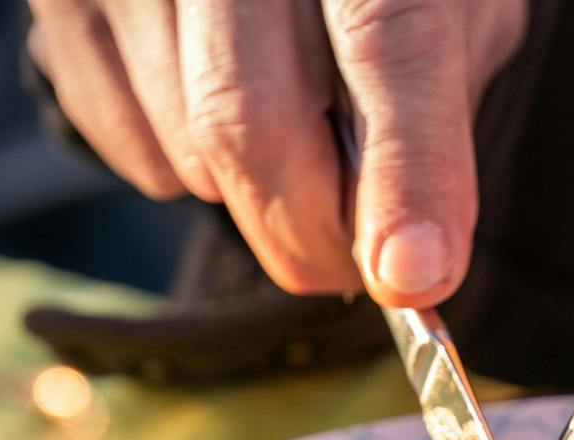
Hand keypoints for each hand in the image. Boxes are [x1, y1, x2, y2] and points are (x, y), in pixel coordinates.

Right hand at [26, 0, 527, 305]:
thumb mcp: (449, 17)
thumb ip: (435, 124)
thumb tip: (411, 265)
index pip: (387, 38)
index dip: (403, 171)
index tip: (407, 279)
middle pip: (254, 120)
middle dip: (309, 233)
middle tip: (346, 267)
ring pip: (188, 146)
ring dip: (251, 195)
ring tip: (289, 150)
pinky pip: (124, 140)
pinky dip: (179, 169)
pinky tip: (210, 116)